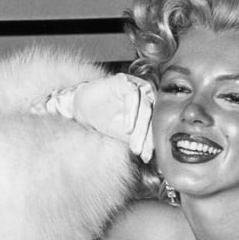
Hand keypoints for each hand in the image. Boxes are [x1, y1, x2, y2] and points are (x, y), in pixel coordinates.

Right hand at [30, 73, 154, 161]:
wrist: (82, 109)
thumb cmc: (105, 121)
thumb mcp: (124, 137)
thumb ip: (140, 142)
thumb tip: (151, 158)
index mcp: (150, 106)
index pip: (156, 124)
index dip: (152, 142)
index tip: (146, 158)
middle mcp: (145, 94)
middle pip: (153, 116)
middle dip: (146, 138)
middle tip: (140, 154)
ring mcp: (135, 85)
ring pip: (145, 107)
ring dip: (140, 130)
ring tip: (133, 145)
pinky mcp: (123, 81)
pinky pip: (132, 96)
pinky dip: (131, 114)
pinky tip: (127, 129)